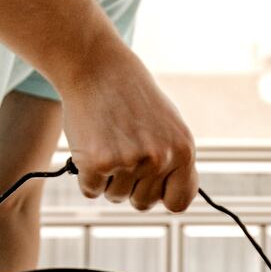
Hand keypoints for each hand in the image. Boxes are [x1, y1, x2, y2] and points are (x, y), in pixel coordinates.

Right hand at [58, 41, 197, 212]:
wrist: (97, 68)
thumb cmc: (131, 98)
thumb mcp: (167, 126)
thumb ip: (173, 162)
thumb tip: (172, 200)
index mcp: (183, 150)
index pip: (178, 202)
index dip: (161, 196)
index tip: (151, 185)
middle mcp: (160, 158)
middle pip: (143, 203)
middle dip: (131, 185)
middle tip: (122, 151)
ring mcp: (129, 162)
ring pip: (116, 197)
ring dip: (108, 178)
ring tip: (108, 142)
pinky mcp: (98, 163)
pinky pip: (91, 191)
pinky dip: (87, 175)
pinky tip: (91, 145)